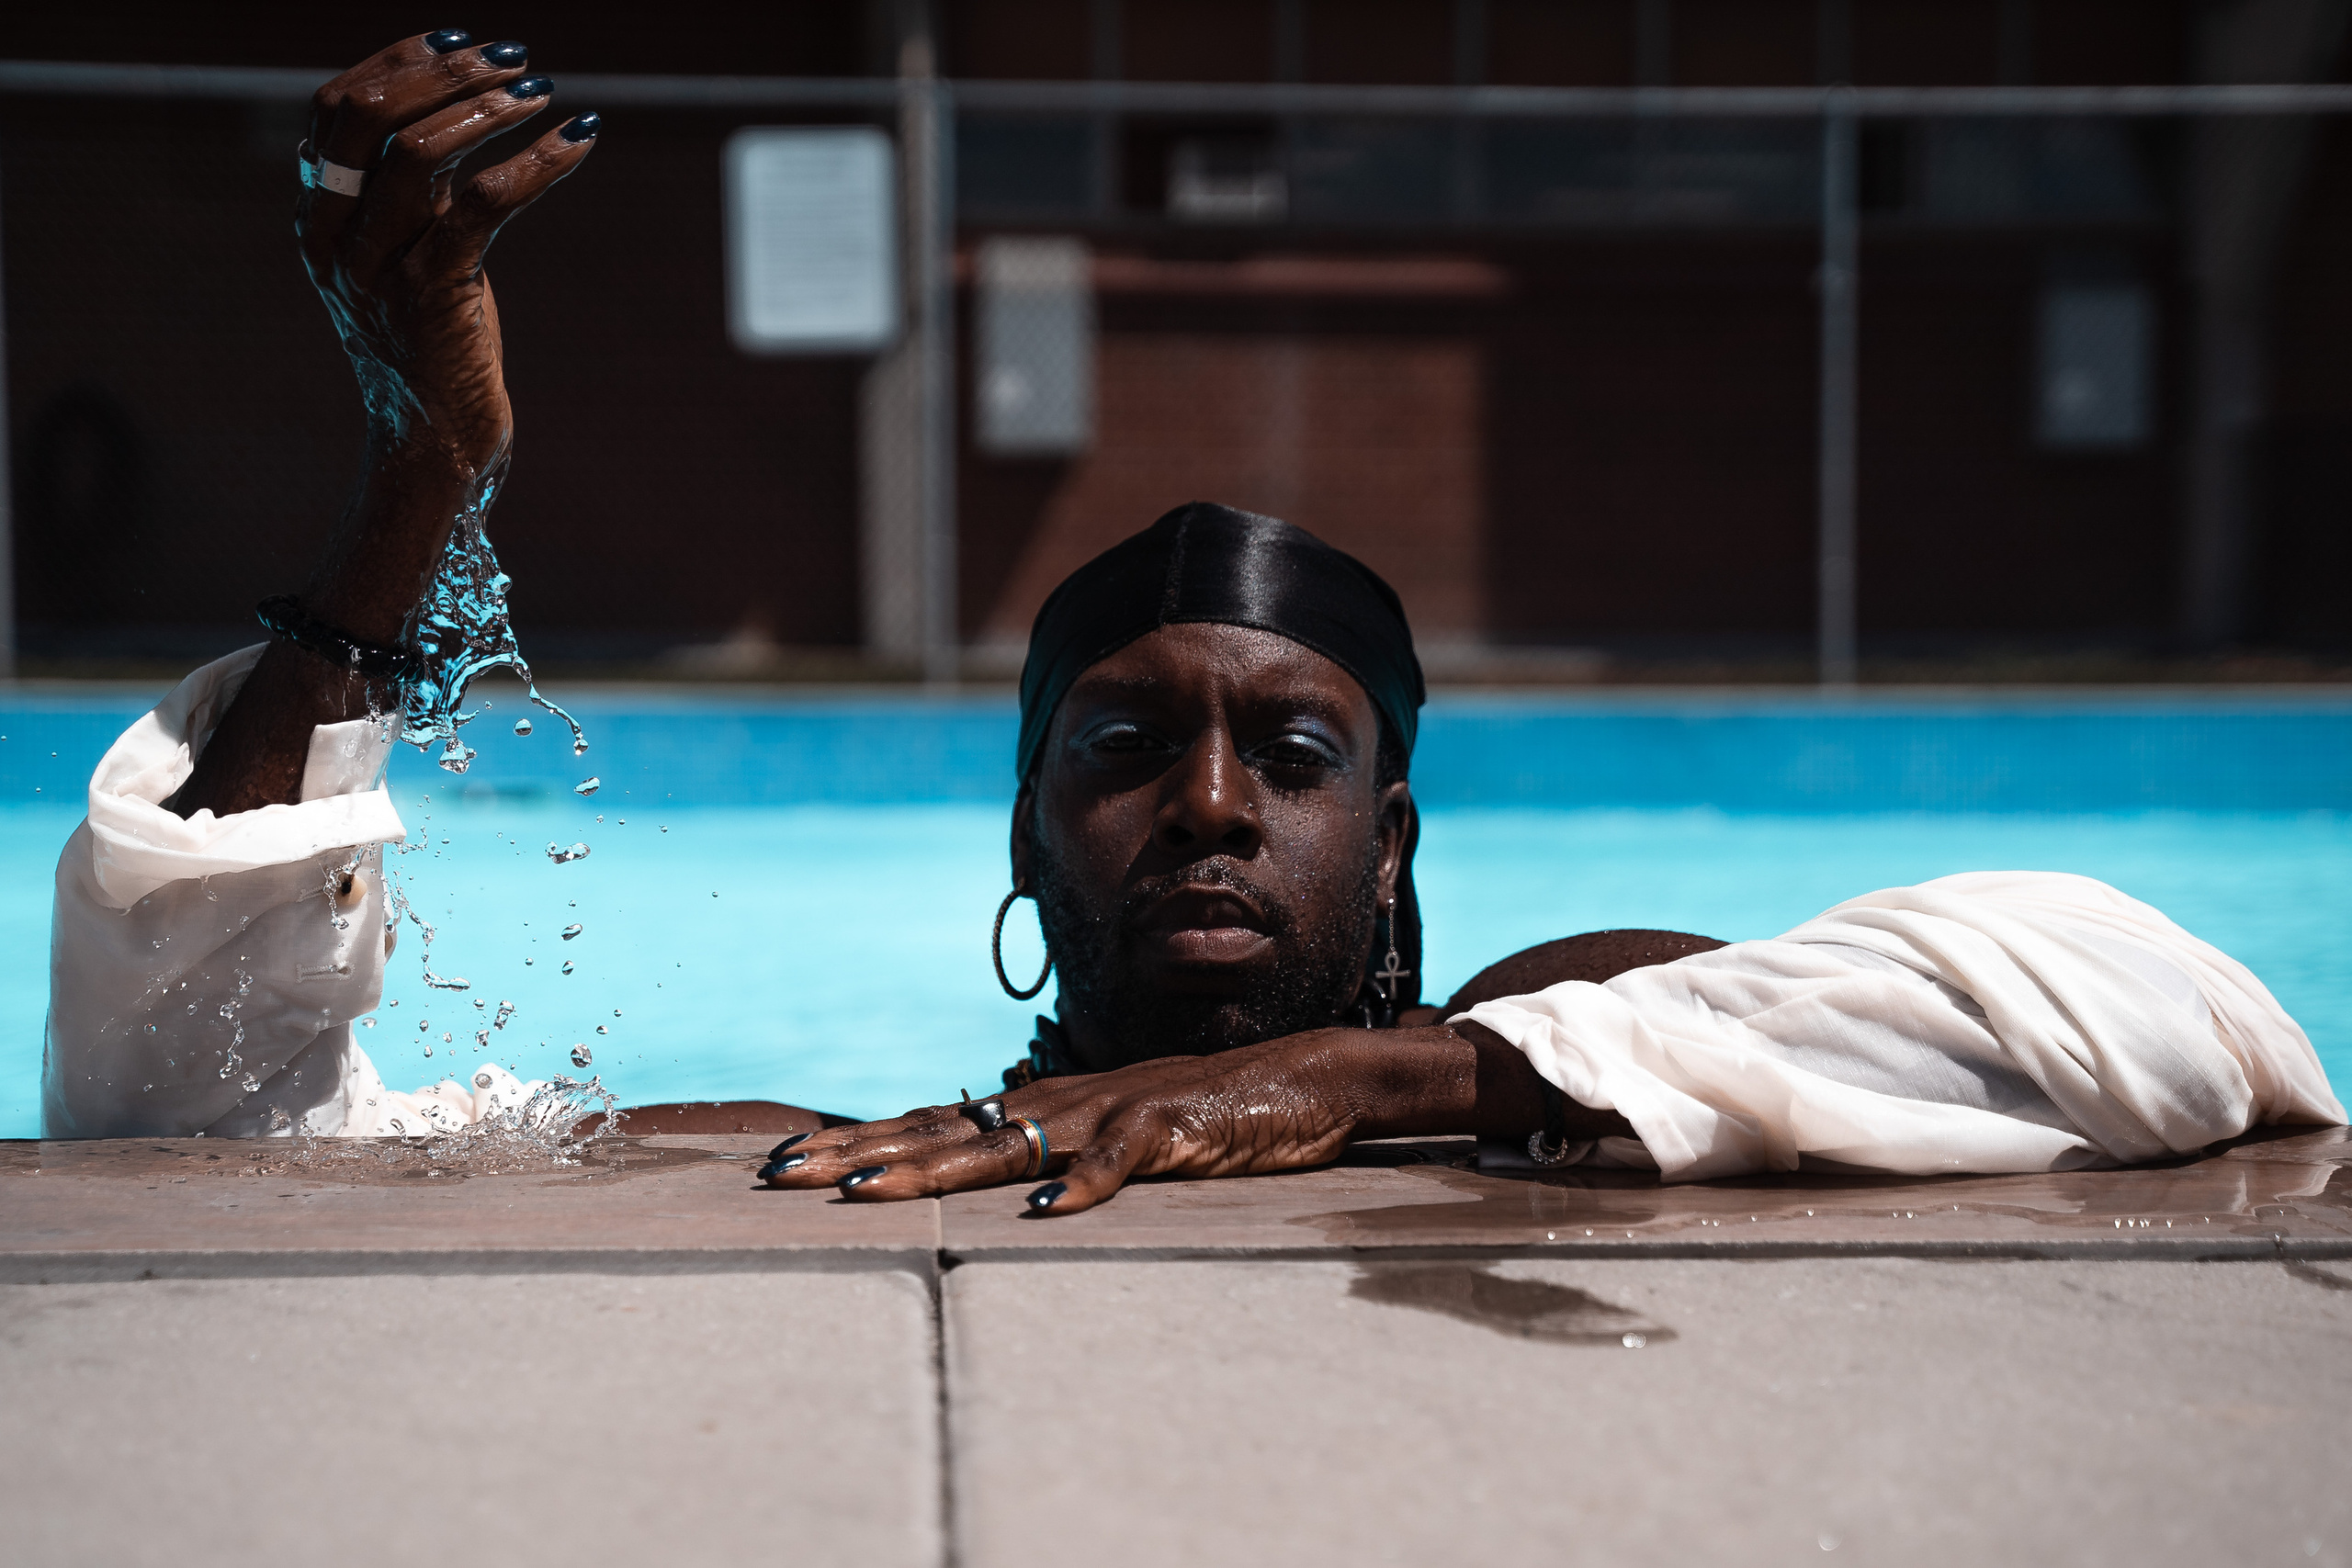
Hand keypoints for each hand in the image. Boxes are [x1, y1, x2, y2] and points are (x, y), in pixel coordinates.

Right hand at [298, 32, 595, 482]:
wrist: (432, 444)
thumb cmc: (432, 347)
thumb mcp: (403, 258)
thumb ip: (405, 194)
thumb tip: (447, 110)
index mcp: (317, 219)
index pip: (338, 107)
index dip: (399, 61)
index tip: (462, 41)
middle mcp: (335, 238)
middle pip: (371, 115)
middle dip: (446, 73)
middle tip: (515, 61)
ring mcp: (380, 268)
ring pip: (422, 152)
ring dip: (492, 109)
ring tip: (544, 94)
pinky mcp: (434, 297)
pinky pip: (483, 204)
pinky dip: (537, 162)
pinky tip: (578, 141)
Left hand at [763, 1026, 1491, 1214]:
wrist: (1308, 1077)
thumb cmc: (1208, 1113)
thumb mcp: (1114, 1136)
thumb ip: (1052, 1152)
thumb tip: (983, 1181)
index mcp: (1046, 1108)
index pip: (933, 1121)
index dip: (858, 1142)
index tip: (781, 1166)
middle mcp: (1065, 1102)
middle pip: (945, 1128)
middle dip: (861, 1152)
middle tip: (782, 1176)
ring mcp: (1117, 1111)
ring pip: (1012, 1141)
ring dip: (937, 1168)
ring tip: (871, 1192)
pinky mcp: (1176, 1130)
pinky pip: (1123, 1160)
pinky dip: (1085, 1185)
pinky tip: (1046, 1211)